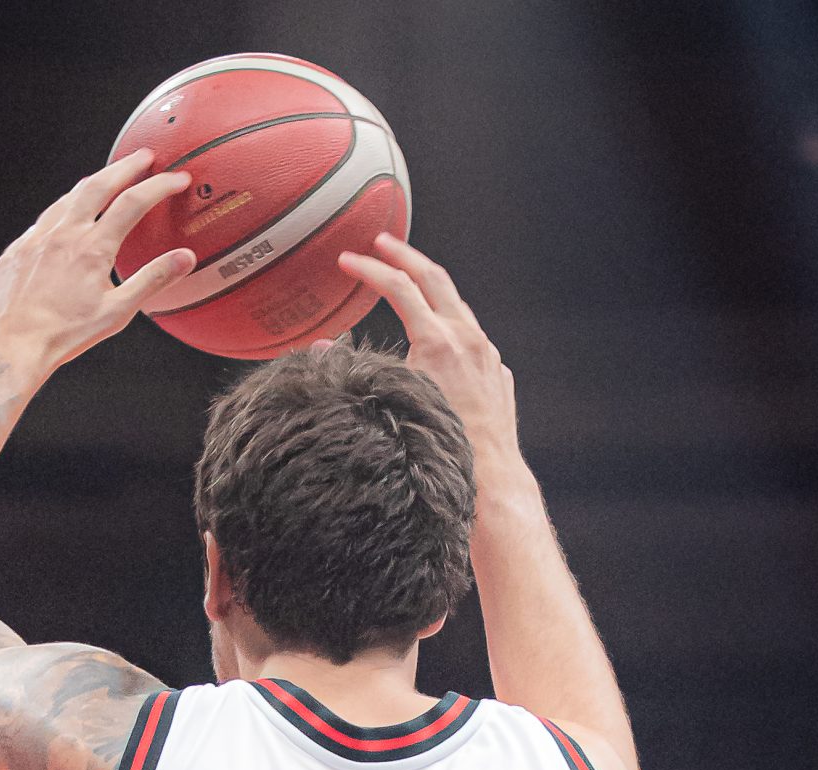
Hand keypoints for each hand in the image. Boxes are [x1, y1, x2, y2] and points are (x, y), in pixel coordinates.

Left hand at [0, 152, 193, 379]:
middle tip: (142, 157)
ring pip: (67, 198)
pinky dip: (61, 212)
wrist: (13, 345)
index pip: (133, 202)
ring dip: (91, 183)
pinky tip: (64, 219)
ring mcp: (37, 238)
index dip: (159, 186)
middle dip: (125, 166)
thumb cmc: (63, 336)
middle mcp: (64, 234)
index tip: (177, 180)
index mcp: (93, 248)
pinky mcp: (17, 250)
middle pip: (99, 184)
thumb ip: (151, 280)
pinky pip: (42, 221)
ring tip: (104, 180)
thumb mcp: (116, 312)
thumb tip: (184, 259)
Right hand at [336, 230, 521, 469]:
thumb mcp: (391, 403)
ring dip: (431, 288)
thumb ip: (357, 370)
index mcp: (438, 341)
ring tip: (412, 283)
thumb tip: (321, 352)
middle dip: (405, 255)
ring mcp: (486, 352)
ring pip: (456, 305)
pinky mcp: (496, 370)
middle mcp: (467, 338)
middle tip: (383, 242)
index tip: (348, 261)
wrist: (489, 478)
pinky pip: (471, 337)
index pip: (398, 288)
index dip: (368, 270)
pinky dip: (450, 325)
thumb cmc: (442, 450)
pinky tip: (438, 337)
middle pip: (434, 277)